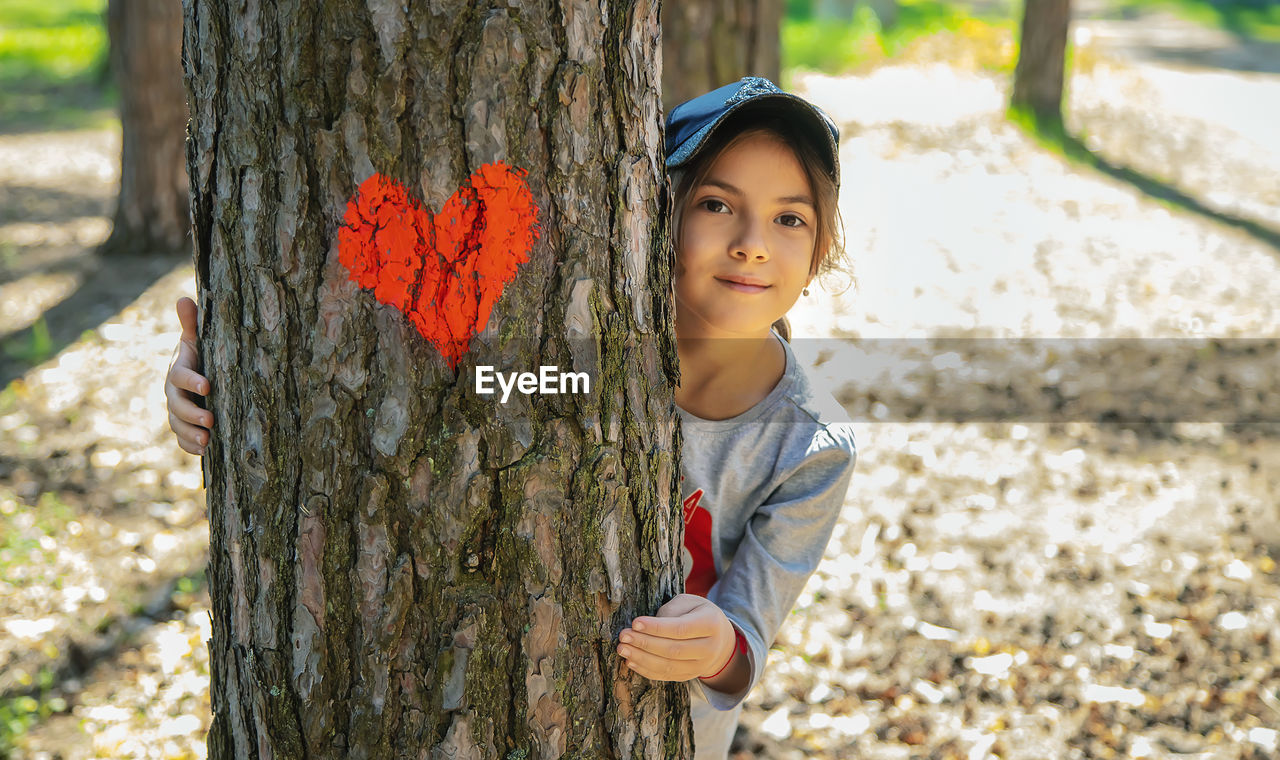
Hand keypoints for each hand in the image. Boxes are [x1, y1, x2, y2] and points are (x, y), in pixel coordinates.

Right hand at [165, 297, 212, 454]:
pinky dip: (189, 446)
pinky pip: (181, 439)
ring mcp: (177, 411)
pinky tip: (205, 452)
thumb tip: (183, 298)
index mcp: (178, 371)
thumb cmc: (201, 354)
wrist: (198, 375)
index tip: (208, 386)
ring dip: (190, 434)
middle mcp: (174, 393)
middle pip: (177, 406)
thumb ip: (191, 323)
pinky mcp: (183, 426)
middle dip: (192, 414)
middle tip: (210, 421)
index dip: (192, 380)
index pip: (180, 376)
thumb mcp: (197, 339)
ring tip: (207, 441)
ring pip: (177, 425)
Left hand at [617, 594, 736, 681]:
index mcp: (711, 624)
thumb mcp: (689, 602)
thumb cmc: (698, 614)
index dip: (656, 628)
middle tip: (624, 636)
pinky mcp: (689, 676)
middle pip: (673, 650)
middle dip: (645, 643)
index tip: (635, 623)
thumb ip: (671, 610)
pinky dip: (646, 670)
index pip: (681, 629)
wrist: (719, 638)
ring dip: (642, 659)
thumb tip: (648, 626)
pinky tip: (631, 661)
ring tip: (623, 649)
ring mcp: (700, 666)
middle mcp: (709, 648)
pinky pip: (665, 676)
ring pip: (668, 666)